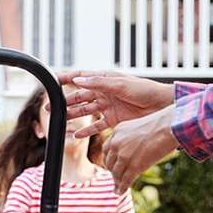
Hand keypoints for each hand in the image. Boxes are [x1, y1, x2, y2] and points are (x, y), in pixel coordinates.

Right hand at [56, 71, 173, 137]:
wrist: (162, 105)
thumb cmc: (145, 90)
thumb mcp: (121, 84)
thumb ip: (99, 83)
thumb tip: (78, 79)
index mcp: (104, 79)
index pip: (81, 77)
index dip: (66, 78)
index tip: (51, 80)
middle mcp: (104, 92)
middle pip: (79, 96)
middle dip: (64, 101)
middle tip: (49, 107)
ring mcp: (108, 106)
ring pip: (85, 111)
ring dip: (72, 116)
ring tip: (59, 121)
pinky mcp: (114, 119)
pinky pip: (96, 125)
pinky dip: (87, 130)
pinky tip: (77, 135)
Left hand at [101, 107, 178, 191]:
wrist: (167, 127)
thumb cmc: (159, 124)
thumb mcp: (136, 126)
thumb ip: (129, 136)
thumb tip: (132, 147)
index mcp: (116, 132)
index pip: (106, 149)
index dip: (108, 159)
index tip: (111, 165)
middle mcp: (116, 144)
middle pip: (109, 163)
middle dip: (112, 171)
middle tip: (115, 177)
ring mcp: (124, 156)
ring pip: (116, 173)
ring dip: (117, 181)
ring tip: (118, 187)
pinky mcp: (134, 166)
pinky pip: (125, 180)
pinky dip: (122, 187)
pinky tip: (120, 192)